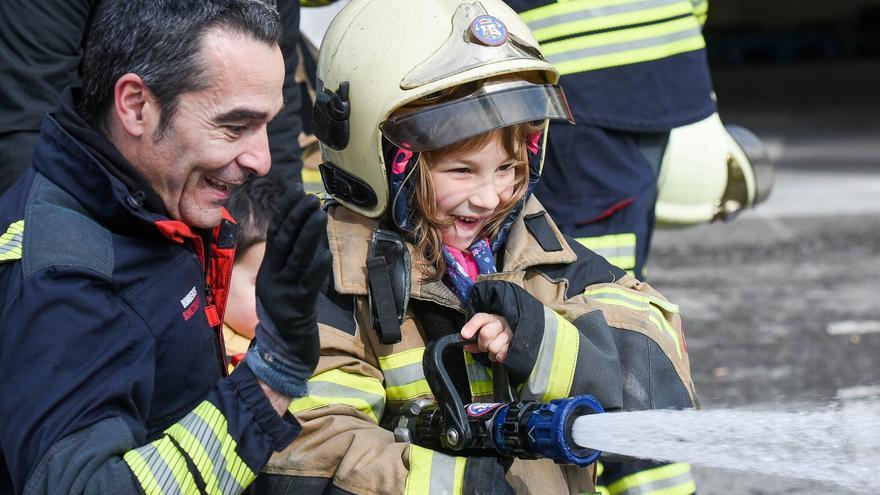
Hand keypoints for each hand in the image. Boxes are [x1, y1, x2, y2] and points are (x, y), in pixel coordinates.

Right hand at [247, 184, 330, 397]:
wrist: (284, 352)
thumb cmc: (287, 314)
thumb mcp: (282, 284)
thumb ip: (290, 260)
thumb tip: (306, 229)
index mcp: (268, 271)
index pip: (275, 235)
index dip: (284, 212)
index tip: (296, 192)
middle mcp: (272, 279)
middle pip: (283, 242)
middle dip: (295, 217)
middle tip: (309, 197)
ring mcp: (284, 293)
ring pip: (296, 258)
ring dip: (307, 234)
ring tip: (317, 214)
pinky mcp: (297, 307)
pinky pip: (308, 282)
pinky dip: (317, 265)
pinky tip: (324, 252)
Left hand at [466, 280, 546, 381]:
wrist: (517, 333)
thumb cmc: (495, 334)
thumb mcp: (483, 332)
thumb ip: (473, 338)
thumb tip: (467, 345)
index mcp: (491, 317)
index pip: (480, 318)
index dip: (471, 326)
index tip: (465, 335)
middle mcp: (501, 322)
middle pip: (486, 334)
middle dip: (482, 344)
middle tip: (484, 346)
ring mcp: (510, 333)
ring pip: (494, 347)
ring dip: (491, 352)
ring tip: (493, 350)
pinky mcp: (516, 344)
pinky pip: (503, 354)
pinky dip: (498, 357)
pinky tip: (500, 353)